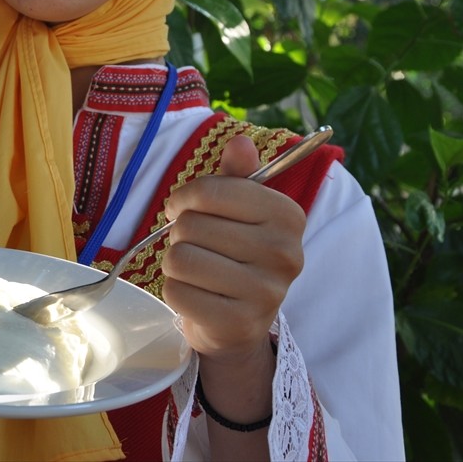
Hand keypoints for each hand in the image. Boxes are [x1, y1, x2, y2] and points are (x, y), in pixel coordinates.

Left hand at [161, 134, 305, 362]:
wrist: (237, 322)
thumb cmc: (233, 254)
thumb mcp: (238, 211)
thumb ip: (238, 176)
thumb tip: (240, 141)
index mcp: (287, 215)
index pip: (211, 191)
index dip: (184, 197)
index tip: (182, 208)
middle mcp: (285, 252)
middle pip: (191, 225)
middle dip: (181, 234)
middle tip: (197, 247)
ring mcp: (266, 291)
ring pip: (180, 258)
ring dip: (175, 263)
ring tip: (195, 270)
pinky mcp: (239, 322)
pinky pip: (176, 292)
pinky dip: (175, 292)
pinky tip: (196, 295)